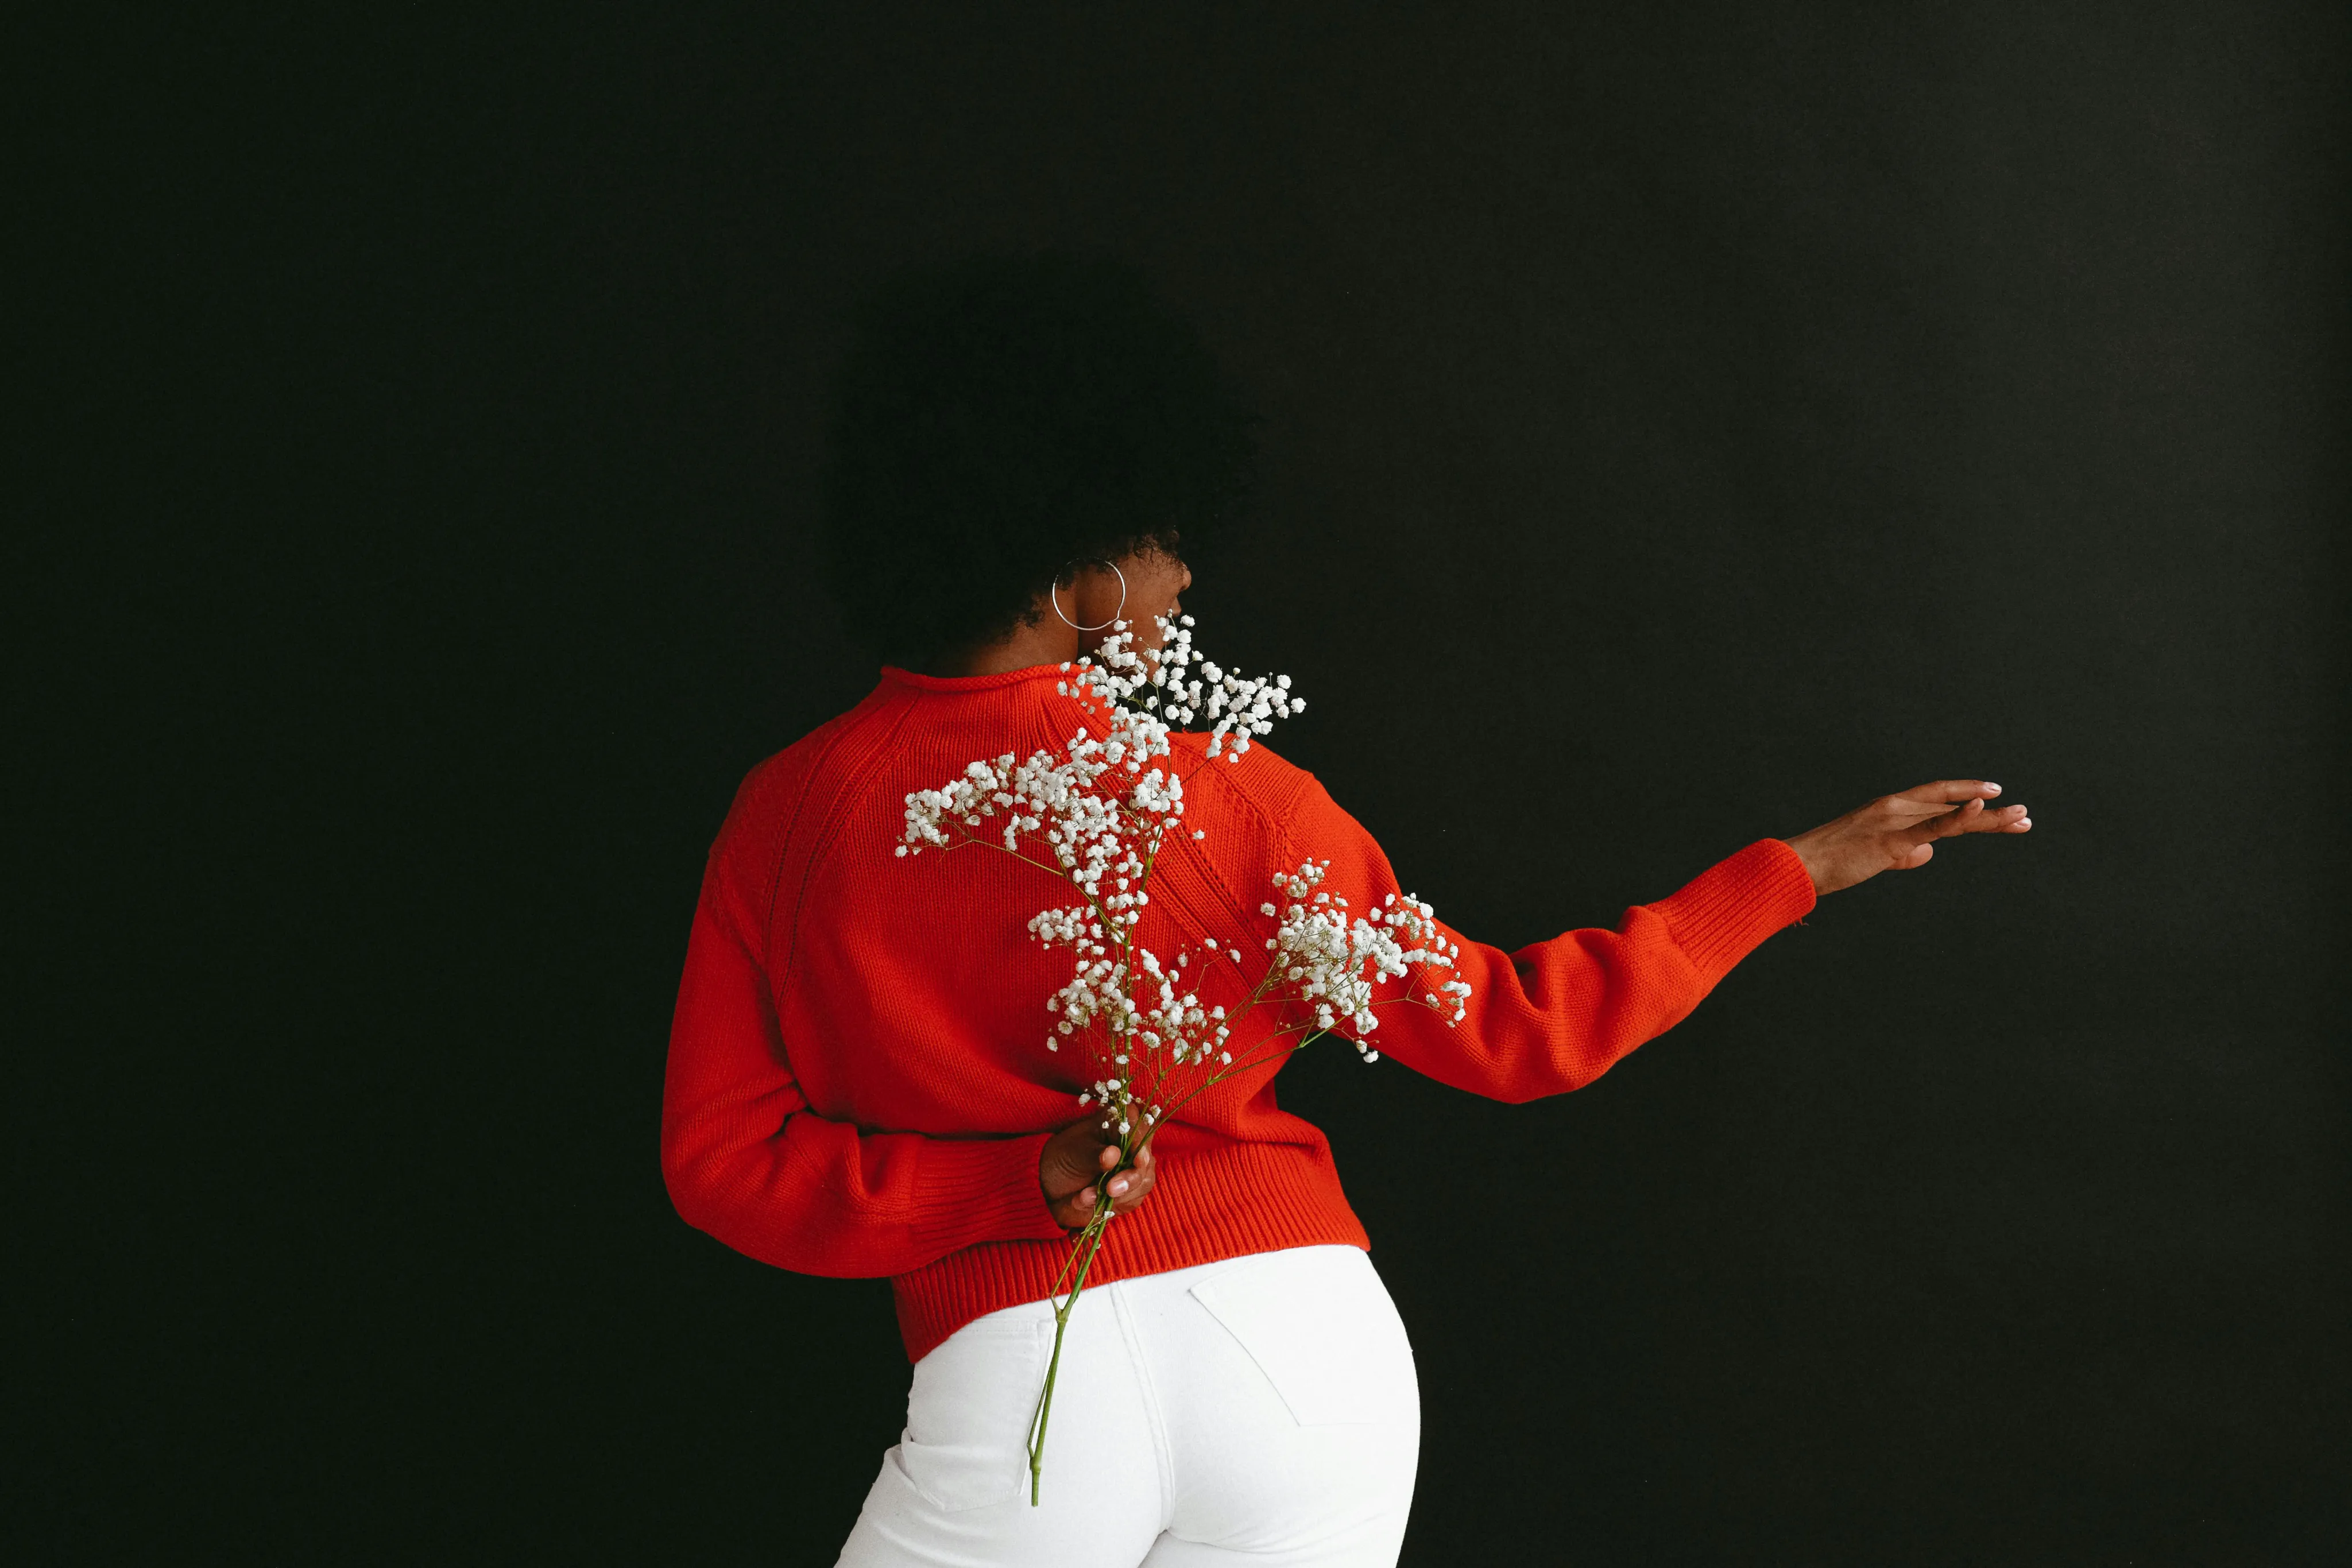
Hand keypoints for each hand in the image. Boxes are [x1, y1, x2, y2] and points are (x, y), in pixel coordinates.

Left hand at [1039, 1116, 1156, 1229]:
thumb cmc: (1062, 1160)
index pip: (1138, 1126)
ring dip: (1116, 1195)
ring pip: (1143, 1182)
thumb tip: (1113, 1155)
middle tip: (1110, 1189)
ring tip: (1084, 1197)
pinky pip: (1132, 1199)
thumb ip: (1093, 1155)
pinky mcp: (1131, 1191)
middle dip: (1131, 1177)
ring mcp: (1134, 1168)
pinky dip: (1109, 1204)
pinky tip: (1085, 1201)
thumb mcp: (1072, 1154)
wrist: (1052, 1187)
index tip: (1138, 1160)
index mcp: (1116, 1123)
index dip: (1141, 1142)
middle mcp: (1131, 1144)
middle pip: (1146, 1158)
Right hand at [1785, 779, 2031, 895]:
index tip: (1997, 798)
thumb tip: (1929, 855)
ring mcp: (1893, 820)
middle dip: (1991, 810)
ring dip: (1989, 816)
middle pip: (1952, 804)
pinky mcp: (1890, 839)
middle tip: (2025, 816)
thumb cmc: (1831, 863)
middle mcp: (1895, 806)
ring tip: (2021, 818)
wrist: (1799, 866)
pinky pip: (1932, 828)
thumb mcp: (1874, 855)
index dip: (1968, 796)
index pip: (1937, 798)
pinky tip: (1981, 807)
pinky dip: (1959, 817)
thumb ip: (1903, 852)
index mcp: (1890, 809)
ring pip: (1950, 814)